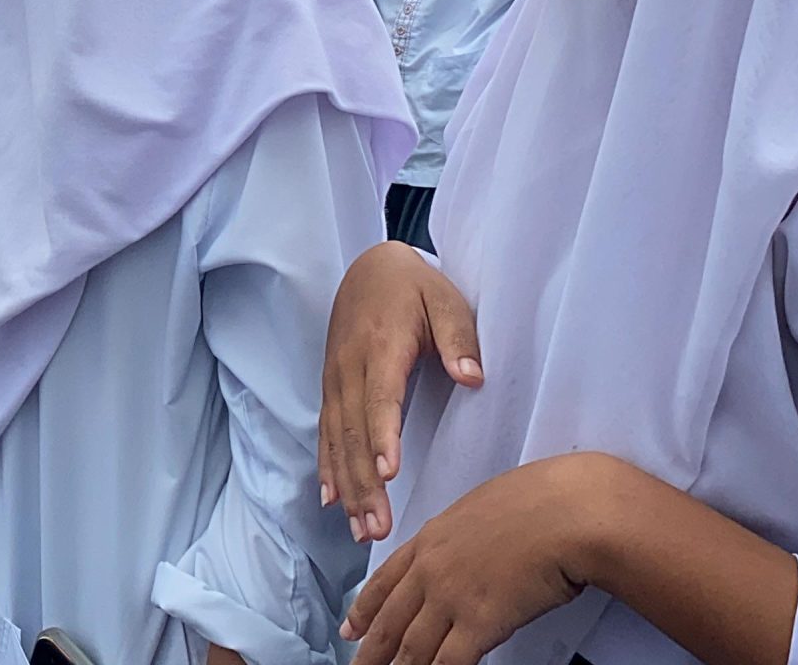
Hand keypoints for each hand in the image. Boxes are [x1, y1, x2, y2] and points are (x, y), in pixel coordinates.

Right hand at [320, 242, 483, 543]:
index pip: (380, 397)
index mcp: (381, 346)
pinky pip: (325, 432)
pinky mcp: (332, 388)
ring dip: (347, 487)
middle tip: (376, 528)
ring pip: (336, 439)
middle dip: (363, 483)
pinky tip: (332, 501)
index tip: (388, 473)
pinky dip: (328, 468)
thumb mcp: (446, 299)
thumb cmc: (414, 286)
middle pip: (353, 432)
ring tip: (361, 529)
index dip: (382, 436)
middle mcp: (350, 367)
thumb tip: (472, 378)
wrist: (370, 268)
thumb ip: (458, 337)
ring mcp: (335, 379)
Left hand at [341, 454, 608, 664]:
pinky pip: (448, 662)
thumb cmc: (539, 502)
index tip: (350, 628)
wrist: (566, 512)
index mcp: (430, 538)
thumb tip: (467, 553)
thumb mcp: (481, 509)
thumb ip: (462, 537)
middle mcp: (432, 569)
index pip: (385, 581)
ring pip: (412, 647)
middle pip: (389, 620)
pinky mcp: (479, 623)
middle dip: (370, 650)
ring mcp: (451, 597)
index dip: (363, 610)